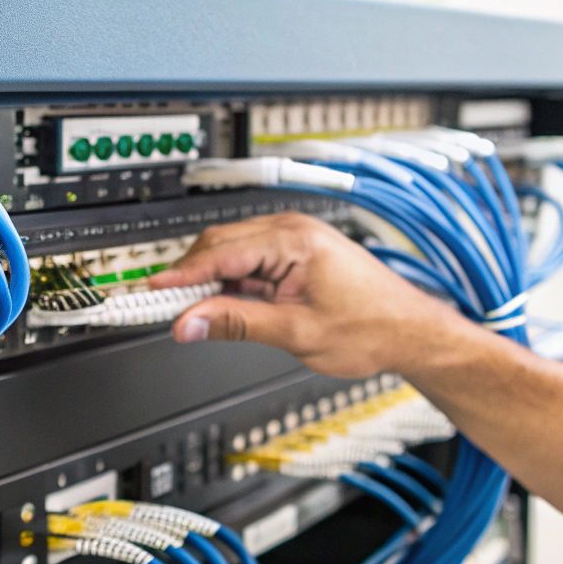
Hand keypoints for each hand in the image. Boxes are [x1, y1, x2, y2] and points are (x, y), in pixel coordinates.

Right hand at [149, 212, 466, 378]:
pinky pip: (250, 262)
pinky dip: (232, 283)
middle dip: (189, 278)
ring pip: (231, 253)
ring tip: (196, 316)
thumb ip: (236, 324)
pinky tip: (226, 307)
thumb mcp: (295, 333)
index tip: (151, 293)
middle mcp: (293, 230)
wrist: (412, 332)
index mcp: (294, 240)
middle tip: (165, 310)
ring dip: (211, 282)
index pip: (219, 253)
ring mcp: (295, 239)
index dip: (180, 276)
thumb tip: (189, 322)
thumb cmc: (373, 328)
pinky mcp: (297, 253)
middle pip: (218, 245)